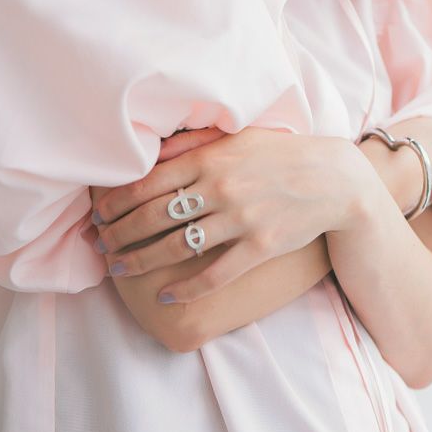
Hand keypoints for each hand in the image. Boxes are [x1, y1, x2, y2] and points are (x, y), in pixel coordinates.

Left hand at [90, 127, 364, 303]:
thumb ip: (193, 142)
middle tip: (100, 245)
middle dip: (120, 233)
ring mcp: (241, 219)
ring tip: (120, 268)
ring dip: (141, 260)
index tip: (98, 214)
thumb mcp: (238, 136)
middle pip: (154, 216)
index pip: (148, 183)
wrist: (333, 179)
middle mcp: (221, 188)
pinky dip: (187, 288)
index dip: (116, 202)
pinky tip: (166, 294)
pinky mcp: (260, 246)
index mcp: (210, 158)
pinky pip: (215, 273)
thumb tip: (152, 151)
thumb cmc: (279, 154)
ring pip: (177, 246)